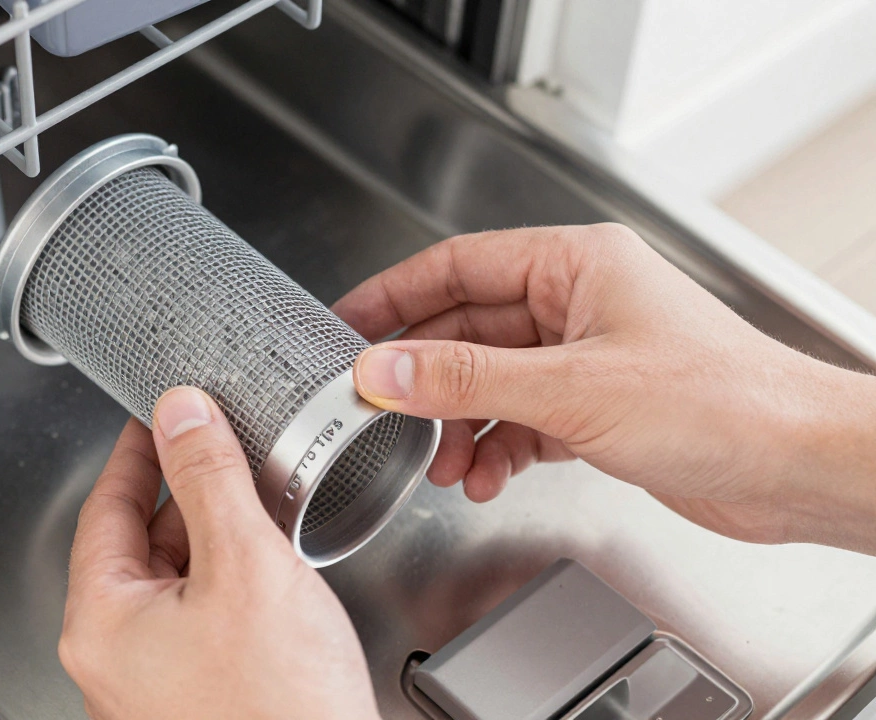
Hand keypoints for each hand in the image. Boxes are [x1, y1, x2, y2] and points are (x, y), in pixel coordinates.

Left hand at [59, 387, 379, 719]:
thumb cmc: (279, 712)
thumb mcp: (245, 565)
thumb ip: (208, 478)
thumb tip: (181, 415)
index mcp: (103, 622)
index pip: (103, 506)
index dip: (136, 451)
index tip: (156, 414)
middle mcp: (115, 658)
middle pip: (137, 543)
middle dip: (183, 493)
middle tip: (221, 447)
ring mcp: (153, 684)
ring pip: (172, 582)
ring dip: (210, 536)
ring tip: (256, 503)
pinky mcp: (193, 698)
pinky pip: (197, 619)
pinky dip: (227, 582)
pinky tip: (268, 567)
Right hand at [332, 224, 875, 552]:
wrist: (796, 466)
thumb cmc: (721, 402)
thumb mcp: (570, 388)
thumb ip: (466, 380)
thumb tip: (383, 371)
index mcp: (575, 264)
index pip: (458, 265)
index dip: (395, 295)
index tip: (346, 325)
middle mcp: (579, 303)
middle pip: (469, 329)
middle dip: (426, 380)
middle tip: (379, 411)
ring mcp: (588, 357)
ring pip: (492, 382)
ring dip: (461, 426)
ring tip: (443, 464)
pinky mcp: (598, 408)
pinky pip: (522, 420)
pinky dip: (498, 449)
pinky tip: (488, 478)